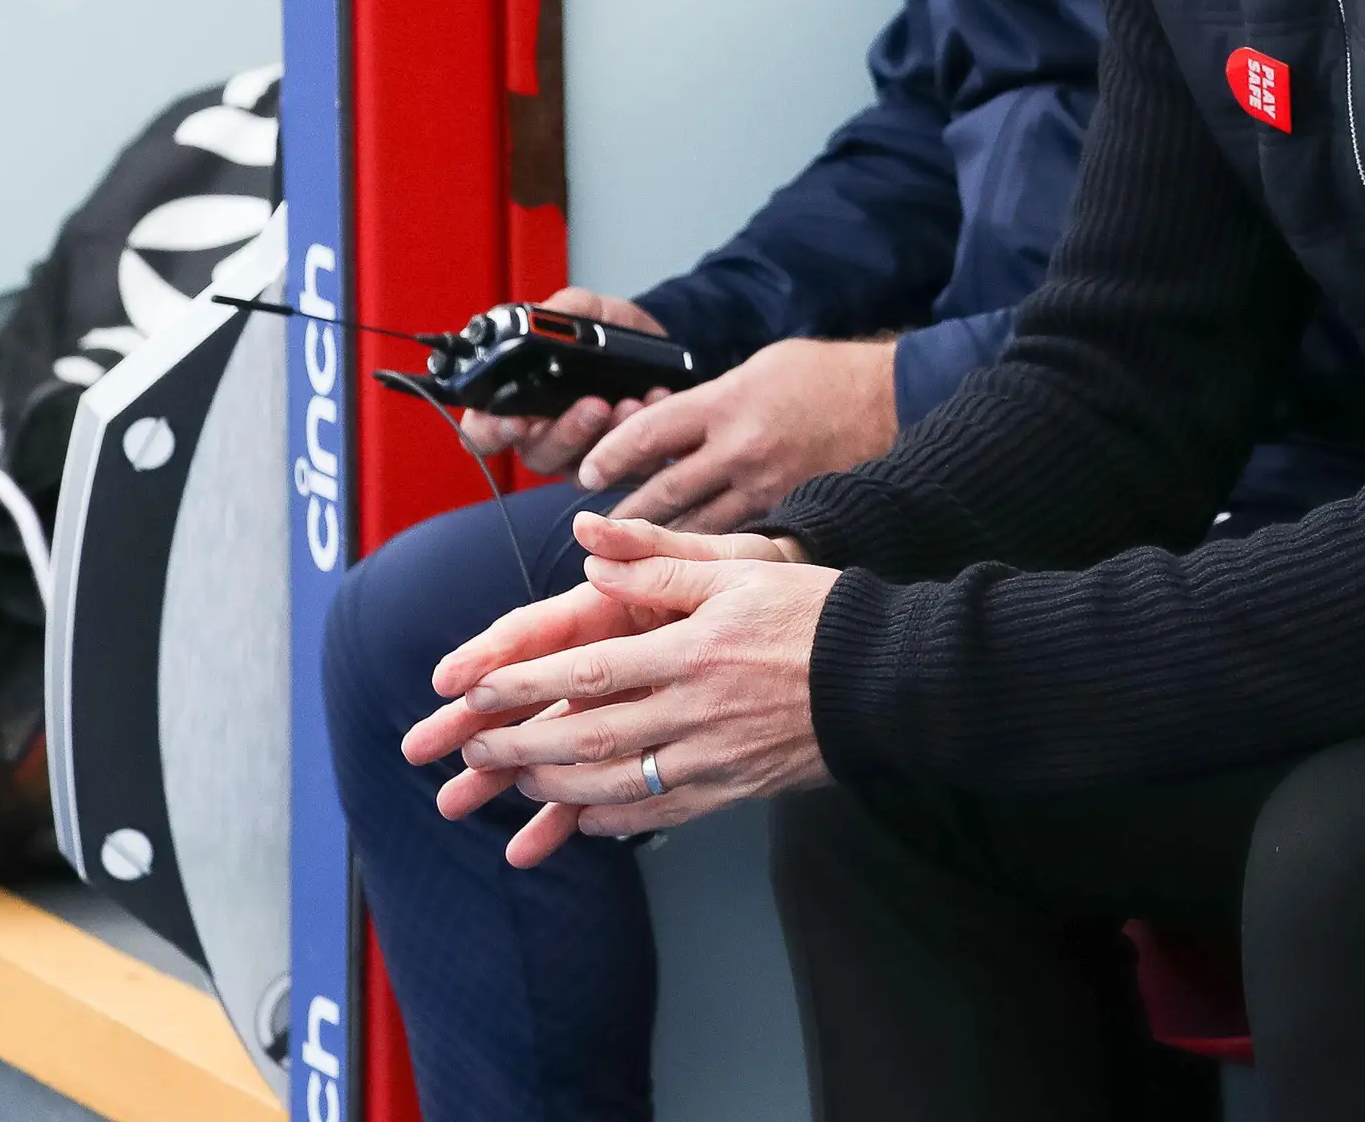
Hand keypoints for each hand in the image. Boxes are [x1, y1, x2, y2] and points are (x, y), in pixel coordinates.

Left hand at [406, 518, 835, 863]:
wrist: (890, 678)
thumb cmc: (818, 614)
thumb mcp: (739, 570)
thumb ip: (659, 564)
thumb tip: (590, 547)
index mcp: (692, 651)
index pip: (588, 672)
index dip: (525, 685)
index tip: (475, 693)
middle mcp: (696, 711)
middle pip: (588, 738)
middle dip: (521, 746)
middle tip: (474, 750)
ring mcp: (715, 757)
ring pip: (616, 783)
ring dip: (556, 786)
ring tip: (518, 779)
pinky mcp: (736, 787)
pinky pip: (664, 812)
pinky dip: (617, 817)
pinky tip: (588, 816)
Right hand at [453, 288, 665, 475]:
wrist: (656, 339)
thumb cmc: (606, 330)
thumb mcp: (583, 308)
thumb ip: (556, 312)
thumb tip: (534, 320)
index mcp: (516, 402)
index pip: (483, 431)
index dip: (490, 433)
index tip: (515, 423)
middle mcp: (542, 434)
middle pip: (536, 454)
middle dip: (565, 433)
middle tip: (594, 405)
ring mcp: (580, 454)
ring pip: (581, 468)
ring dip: (606, 438)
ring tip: (629, 404)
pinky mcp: (620, 463)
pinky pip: (628, 466)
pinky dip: (643, 442)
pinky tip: (653, 403)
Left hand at [578, 337, 898, 531]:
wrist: (894, 400)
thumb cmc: (825, 376)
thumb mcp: (758, 369)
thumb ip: (711, 402)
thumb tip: (667, 427)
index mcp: (727, 403)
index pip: (648, 433)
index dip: (610, 454)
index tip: (588, 472)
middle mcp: (741, 448)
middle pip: (664, 489)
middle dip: (625, 513)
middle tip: (593, 531)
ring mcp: (767, 486)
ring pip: (696, 526)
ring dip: (658, 544)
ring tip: (626, 559)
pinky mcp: (791, 511)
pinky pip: (738, 539)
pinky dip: (708, 556)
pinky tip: (687, 570)